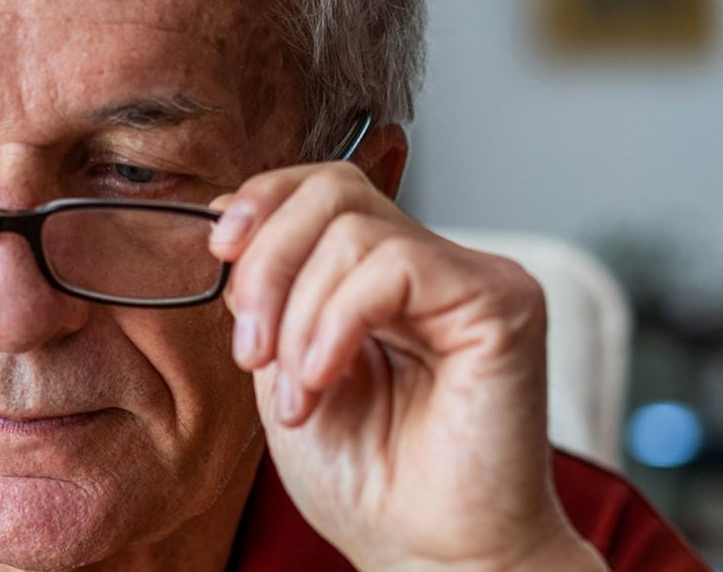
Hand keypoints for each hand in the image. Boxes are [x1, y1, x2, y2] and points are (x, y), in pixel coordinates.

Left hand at [208, 160, 606, 571]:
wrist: (429, 556)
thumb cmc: (367, 481)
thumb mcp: (286, 367)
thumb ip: (272, 294)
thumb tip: (230, 226)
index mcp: (381, 277)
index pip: (323, 187)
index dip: (262, 201)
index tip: (219, 254)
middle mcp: (433, 265)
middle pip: (333, 190)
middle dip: (267, 262)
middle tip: (251, 349)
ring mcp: (472, 278)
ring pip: (354, 230)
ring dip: (298, 315)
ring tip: (298, 391)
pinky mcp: (503, 302)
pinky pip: (395, 266)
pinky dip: (337, 322)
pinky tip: (324, 379)